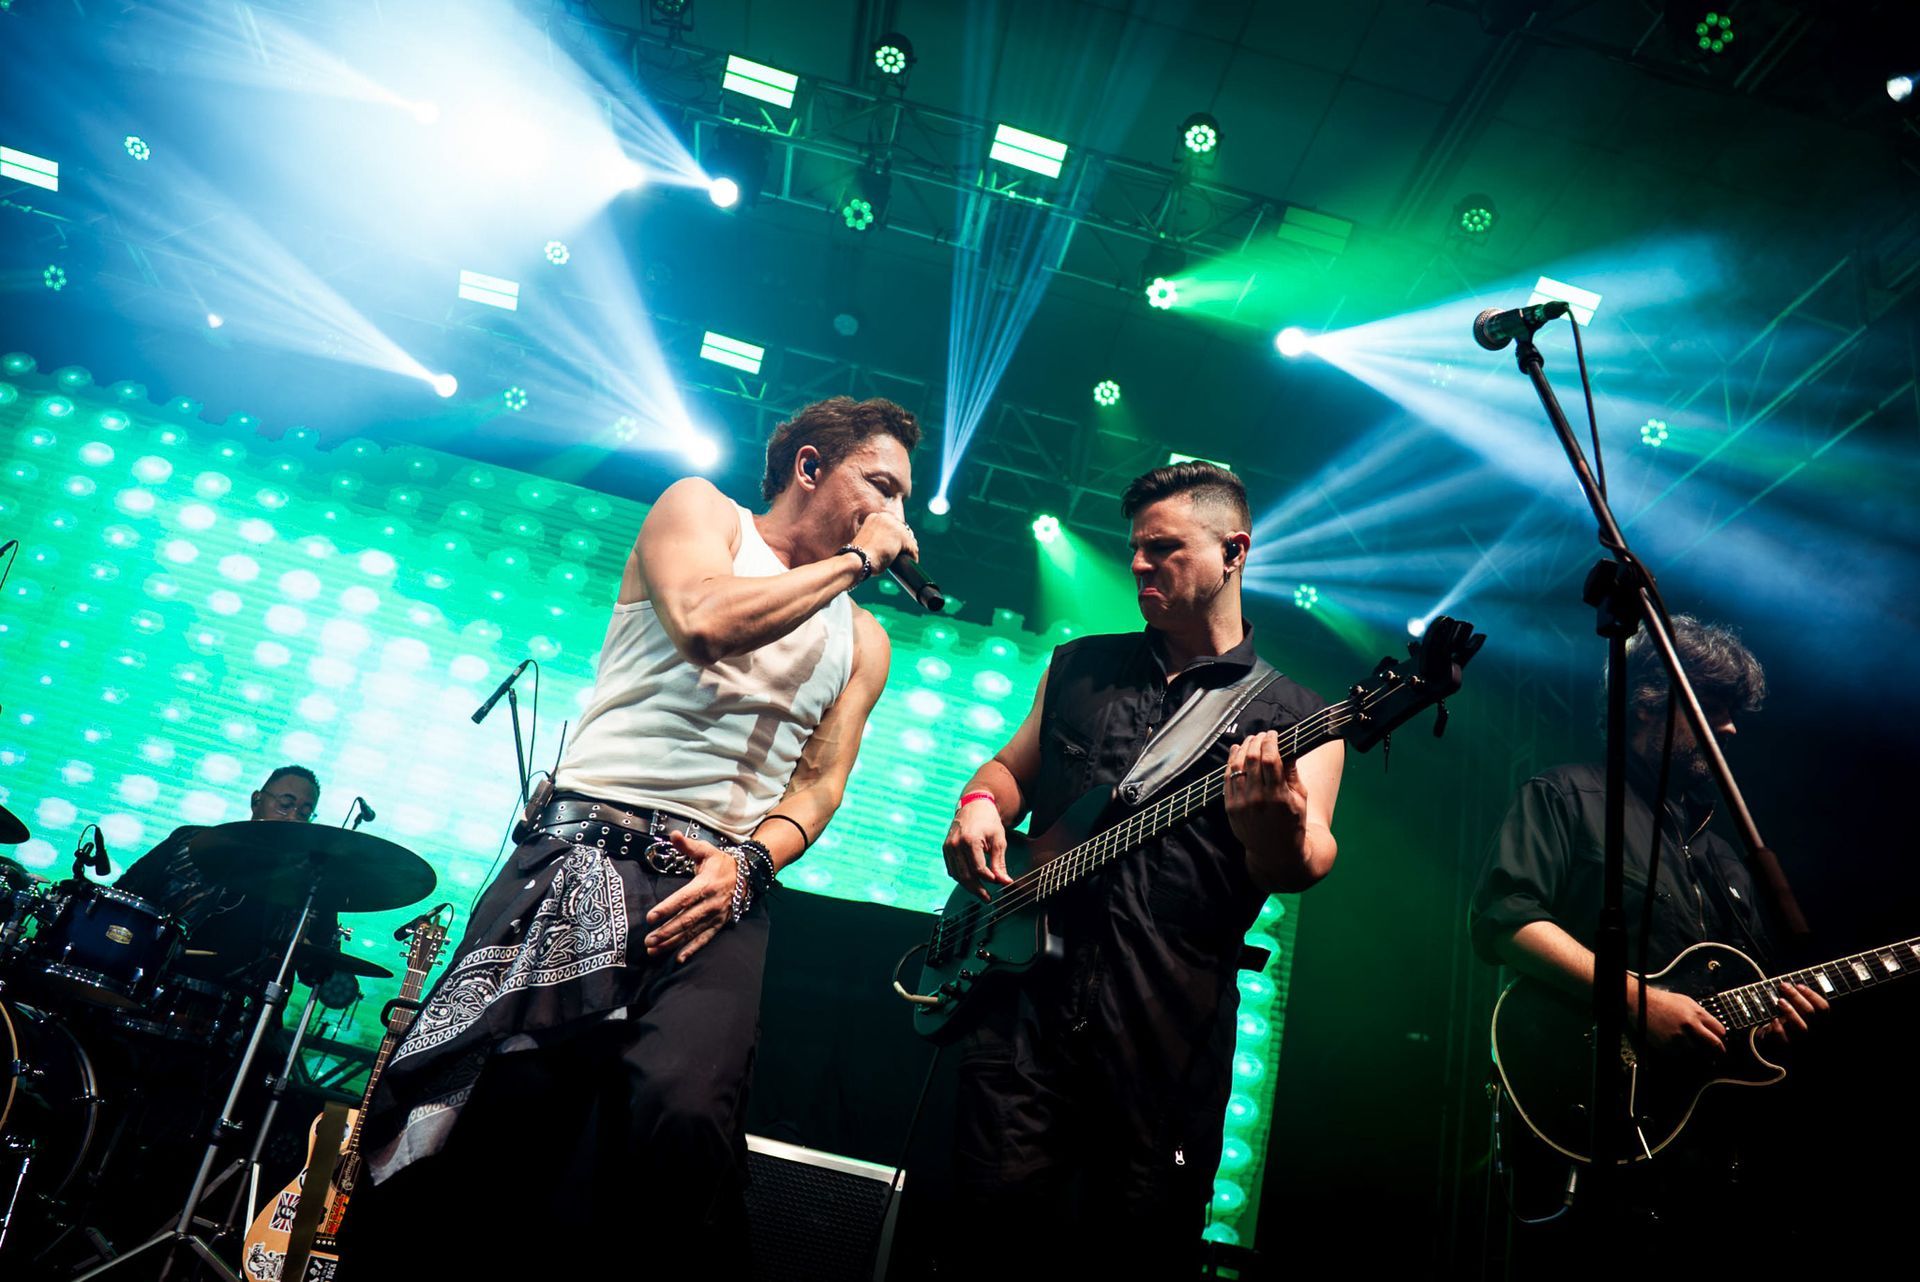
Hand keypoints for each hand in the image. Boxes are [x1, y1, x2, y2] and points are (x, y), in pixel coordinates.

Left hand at [642, 832, 736, 962]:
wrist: (748, 875)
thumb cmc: (722, 863)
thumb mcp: (706, 851)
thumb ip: (688, 846)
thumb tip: (673, 834)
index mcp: (705, 884)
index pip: (683, 898)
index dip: (667, 908)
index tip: (651, 917)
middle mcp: (710, 903)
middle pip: (686, 920)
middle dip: (666, 931)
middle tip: (648, 940)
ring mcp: (715, 916)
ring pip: (692, 932)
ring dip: (673, 943)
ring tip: (654, 950)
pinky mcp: (719, 924)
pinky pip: (705, 939)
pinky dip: (692, 949)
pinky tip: (678, 958)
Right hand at [849, 511, 918, 572]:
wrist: (857, 559)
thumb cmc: (858, 556)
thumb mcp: (867, 541)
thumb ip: (877, 539)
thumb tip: (889, 547)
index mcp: (874, 517)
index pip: (891, 525)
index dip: (895, 537)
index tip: (896, 546)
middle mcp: (884, 517)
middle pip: (901, 530)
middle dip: (904, 542)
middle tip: (904, 553)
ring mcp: (893, 525)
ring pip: (908, 538)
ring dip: (908, 549)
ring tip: (908, 559)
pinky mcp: (901, 536)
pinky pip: (912, 548)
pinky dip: (913, 556)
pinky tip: (911, 562)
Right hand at [944, 797, 1009, 903]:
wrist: (974, 804)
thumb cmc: (988, 821)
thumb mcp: (998, 839)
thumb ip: (999, 862)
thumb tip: (1005, 882)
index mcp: (969, 840)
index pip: (978, 868)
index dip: (988, 879)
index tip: (998, 883)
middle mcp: (955, 844)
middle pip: (965, 875)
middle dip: (977, 889)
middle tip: (988, 898)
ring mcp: (948, 846)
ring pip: (956, 874)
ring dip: (968, 886)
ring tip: (981, 893)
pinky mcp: (945, 848)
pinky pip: (952, 869)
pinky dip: (961, 877)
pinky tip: (971, 882)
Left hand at [1224, 731, 1308, 856]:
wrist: (1275, 853)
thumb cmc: (1293, 823)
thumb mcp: (1300, 799)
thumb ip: (1292, 773)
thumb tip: (1288, 747)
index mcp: (1278, 797)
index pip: (1270, 759)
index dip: (1271, 742)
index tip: (1274, 734)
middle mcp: (1257, 799)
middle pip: (1252, 759)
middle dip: (1257, 741)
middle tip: (1262, 735)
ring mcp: (1241, 803)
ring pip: (1237, 766)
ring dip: (1243, 748)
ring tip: (1251, 740)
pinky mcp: (1230, 807)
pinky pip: (1227, 778)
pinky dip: (1231, 762)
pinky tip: (1236, 751)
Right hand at [1636, 985, 1727, 1053]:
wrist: (1642, 1003)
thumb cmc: (1664, 1001)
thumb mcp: (1687, 1001)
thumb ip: (1702, 1015)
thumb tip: (1713, 1028)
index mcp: (1697, 1014)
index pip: (1720, 1032)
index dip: (1720, 1037)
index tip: (1719, 1041)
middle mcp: (1690, 1026)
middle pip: (1714, 1045)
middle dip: (1718, 1051)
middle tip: (1718, 1055)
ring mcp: (1679, 1038)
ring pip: (1698, 1053)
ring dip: (1699, 1054)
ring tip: (1696, 1051)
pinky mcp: (1667, 1046)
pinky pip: (1682, 1055)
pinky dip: (1683, 1054)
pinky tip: (1680, 1047)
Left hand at [1757, 980, 1827, 1042]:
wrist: (1776, 1046)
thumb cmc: (1786, 1022)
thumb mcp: (1795, 1011)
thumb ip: (1798, 1001)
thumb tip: (1789, 984)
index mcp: (1819, 1022)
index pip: (1823, 1008)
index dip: (1812, 995)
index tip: (1798, 985)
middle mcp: (1814, 1032)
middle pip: (1810, 1013)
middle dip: (1796, 997)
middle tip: (1784, 986)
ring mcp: (1802, 1041)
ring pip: (1802, 1028)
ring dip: (1790, 1011)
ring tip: (1779, 1001)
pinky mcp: (1788, 1050)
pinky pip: (1785, 1041)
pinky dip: (1779, 1029)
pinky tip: (1773, 1020)